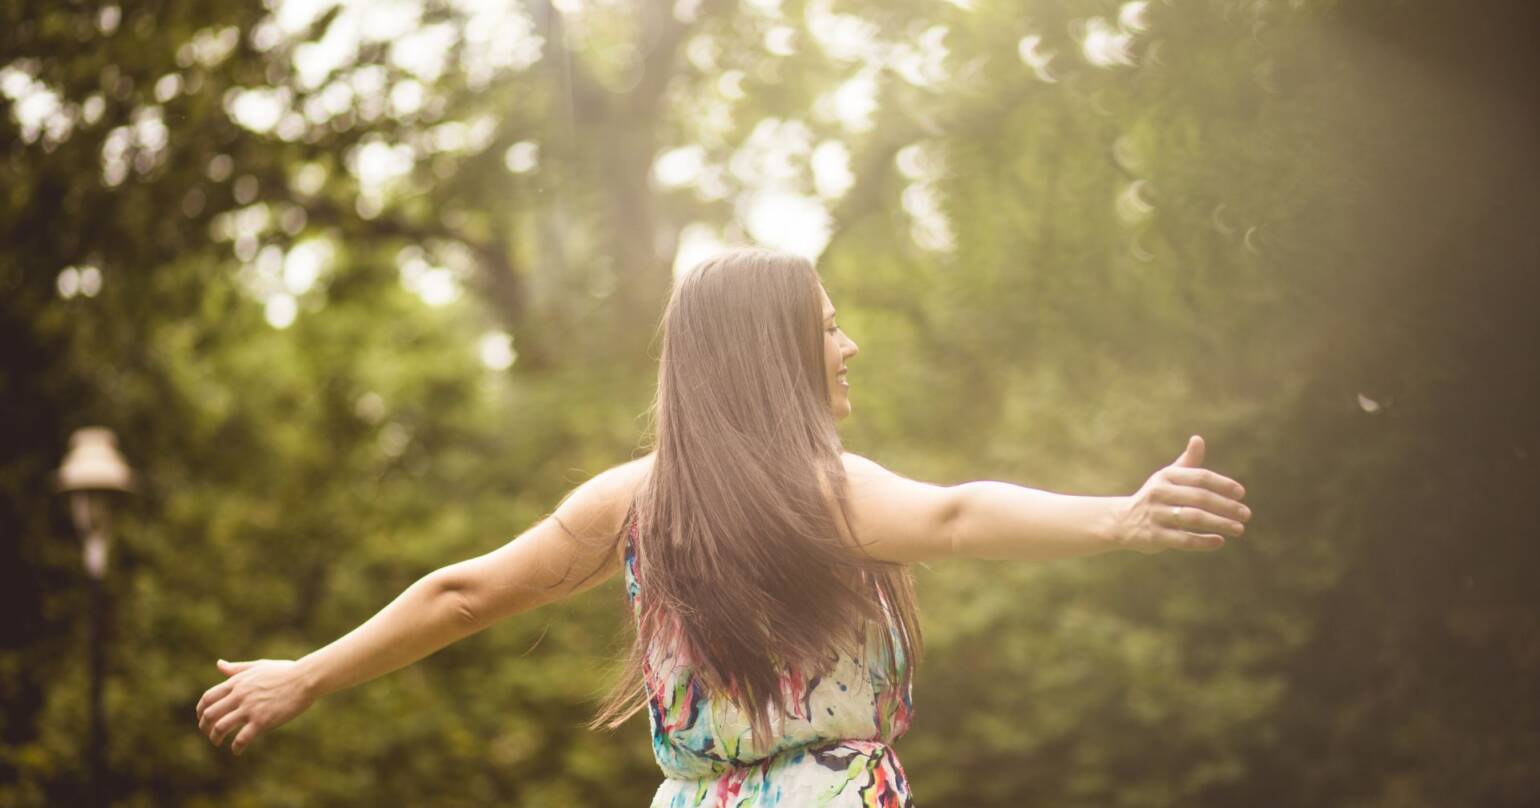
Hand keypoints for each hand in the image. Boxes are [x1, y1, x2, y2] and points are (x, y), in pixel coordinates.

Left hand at [195, 658, 313, 754]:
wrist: (305, 679)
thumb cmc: (285, 671)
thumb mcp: (258, 666)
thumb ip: (237, 668)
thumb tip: (219, 664)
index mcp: (237, 682)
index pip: (208, 698)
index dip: (200, 711)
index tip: (202, 719)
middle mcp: (240, 695)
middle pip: (210, 714)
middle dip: (204, 727)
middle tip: (209, 734)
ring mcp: (250, 708)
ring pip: (221, 727)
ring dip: (215, 738)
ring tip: (218, 743)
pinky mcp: (262, 721)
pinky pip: (241, 738)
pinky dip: (236, 747)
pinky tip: (238, 750)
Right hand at [1116, 435, 1250, 553]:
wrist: (1122, 521)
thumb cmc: (1154, 496)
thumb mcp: (1167, 477)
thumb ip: (1187, 461)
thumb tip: (1198, 438)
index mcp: (1166, 476)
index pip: (1200, 477)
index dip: (1222, 484)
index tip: (1241, 493)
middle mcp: (1159, 493)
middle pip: (1200, 498)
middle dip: (1226, 506)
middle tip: (1246, 514)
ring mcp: (1155, 515)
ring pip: (1194, 518)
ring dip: (1219, 523)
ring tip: (1239, 529)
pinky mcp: (1153, 536)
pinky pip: (1183, 539)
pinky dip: (1203, 541)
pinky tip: (1219, 541)